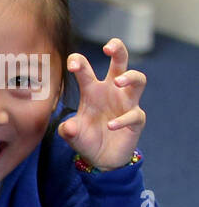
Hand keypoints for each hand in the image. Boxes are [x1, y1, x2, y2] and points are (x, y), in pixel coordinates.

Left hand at [59, 39, 146, 168]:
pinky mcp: (136, 120)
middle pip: (120, 62)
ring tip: (117, 81)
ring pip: (138, 80)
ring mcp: (126, 104)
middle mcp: (111, 92)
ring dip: (129, 76)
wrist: (101, 159)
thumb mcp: (71, 134)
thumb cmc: (85, 138)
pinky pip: (134, 115)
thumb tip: (69, 127)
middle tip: (109, 47)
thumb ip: (67, 129)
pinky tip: (111, 125)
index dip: (79, 62)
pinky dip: (122, 119)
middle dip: (118, 50)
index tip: (72, 63)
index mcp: (92, 90)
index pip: (86, 70)